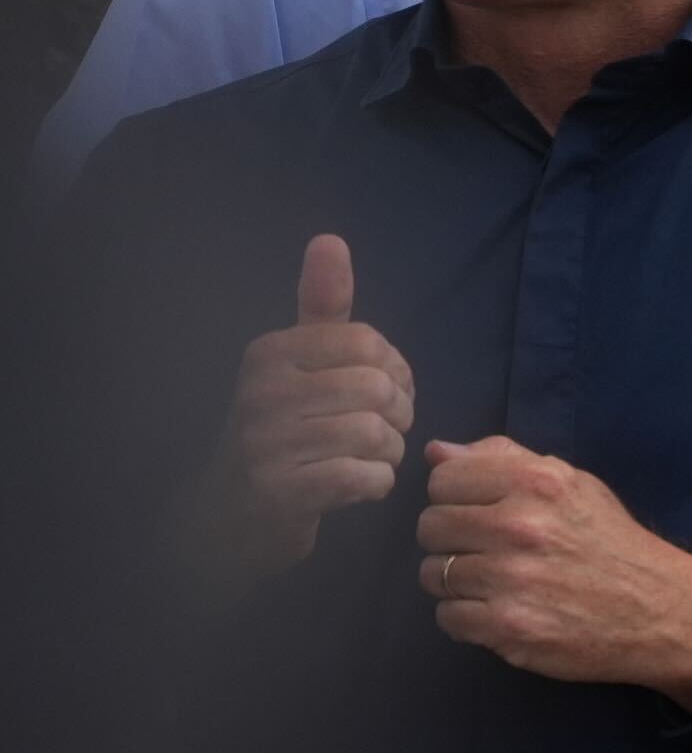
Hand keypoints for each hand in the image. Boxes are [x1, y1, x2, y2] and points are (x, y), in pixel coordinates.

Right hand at [211, 236, 414, 574]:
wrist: (233, 513)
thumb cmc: (283, 428)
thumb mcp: (300, 362)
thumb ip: (322, 306)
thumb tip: (330, 239)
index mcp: (269, 353)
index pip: (367, 342)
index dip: (394, 369)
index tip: (382, 389)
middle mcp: (260, 392)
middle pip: (378, 390)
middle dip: (396, 415)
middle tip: (380, 429)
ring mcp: (266, 444)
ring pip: (378, 435)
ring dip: (387, 452)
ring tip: (363, 456)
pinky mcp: (281, 492)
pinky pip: (369, 477)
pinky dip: (375, 484)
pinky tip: (352, 484)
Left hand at [416, 437, 691, 711]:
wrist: (662, 611)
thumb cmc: (611, 543)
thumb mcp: (573, 485)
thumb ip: (504, 461)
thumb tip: (435, 451)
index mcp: (537, 482)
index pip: (443, 479)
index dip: (455, 497)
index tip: (479, 512)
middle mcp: (521, 525)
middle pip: (430, 526)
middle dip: (452, 540)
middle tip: (486, 552)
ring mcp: (512, 579)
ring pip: (433, 574)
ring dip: (457, 582)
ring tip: (495, 584)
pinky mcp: (508, 627)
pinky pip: (448, 617)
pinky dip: (467, 618)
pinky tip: (499, 611)